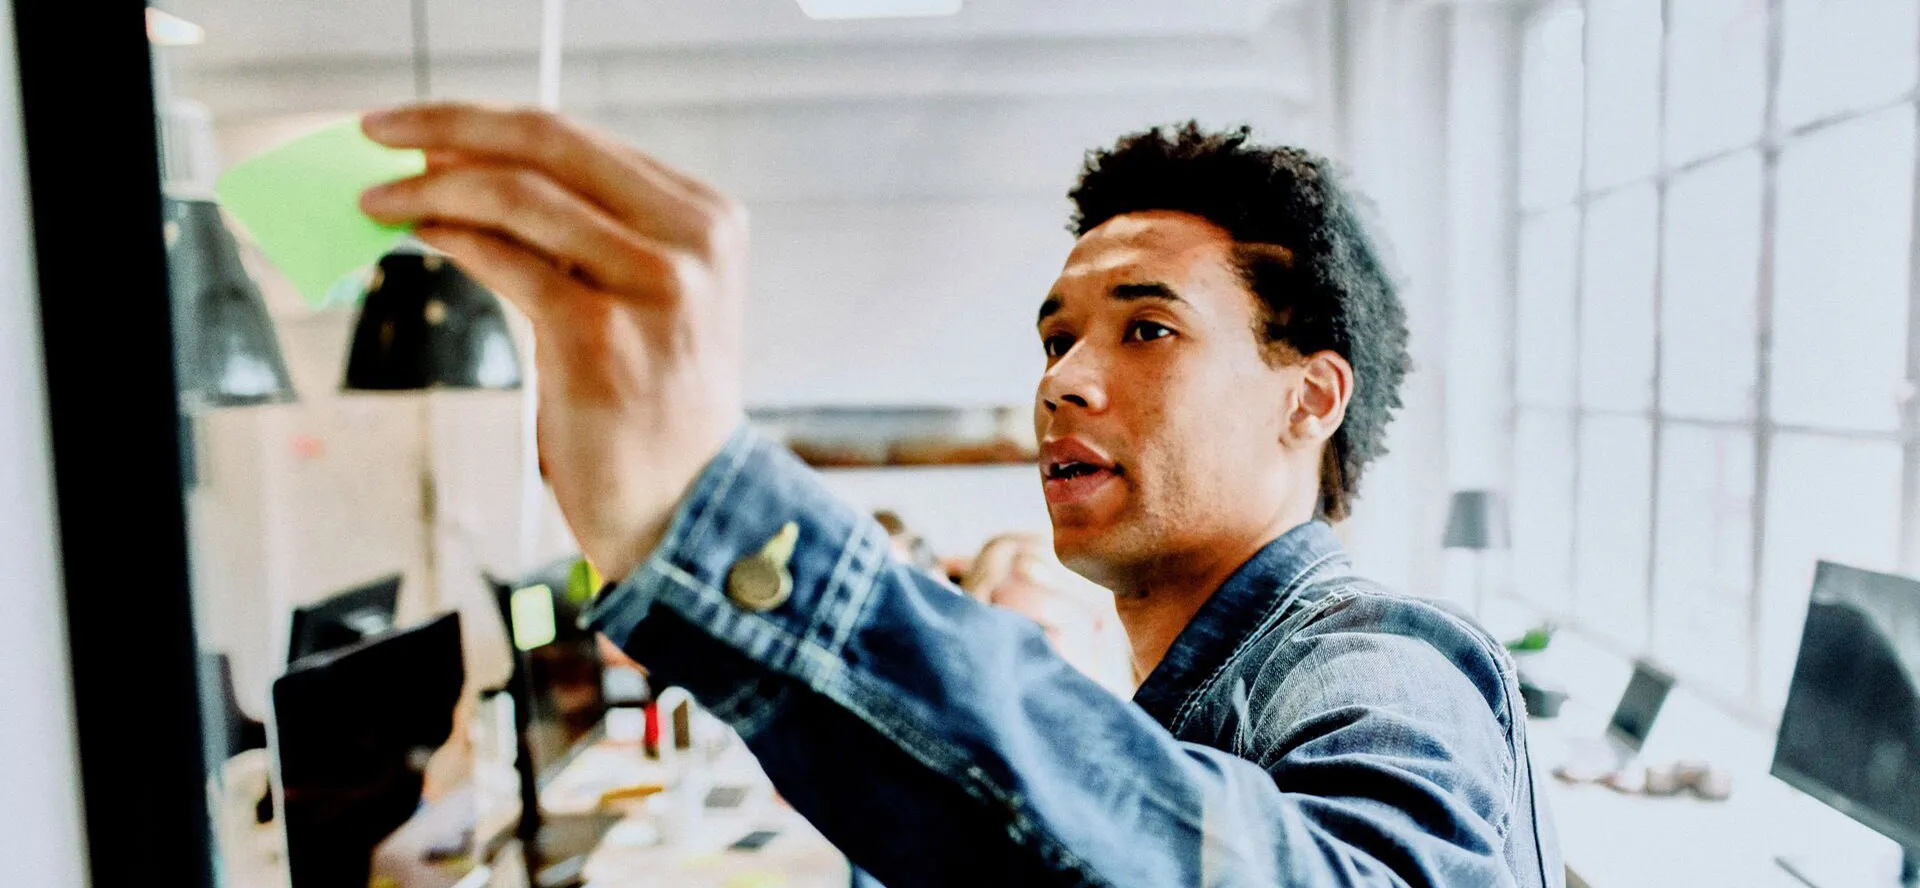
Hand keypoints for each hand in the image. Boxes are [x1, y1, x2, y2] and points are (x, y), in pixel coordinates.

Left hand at [359, 104, 746, 580]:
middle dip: (448, 126)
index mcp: (708, 219)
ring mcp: (650, 287)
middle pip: (549, 145)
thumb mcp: (647, 296)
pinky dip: (447, 237)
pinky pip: (503, 260)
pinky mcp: (598, 336)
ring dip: (430, 185)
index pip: (581, 139)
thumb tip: (470, 170)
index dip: (487, 121)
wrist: (686, 505)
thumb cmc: (654, 405)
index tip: (422, 124)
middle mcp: (691, 242)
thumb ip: (591, 233)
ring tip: (376, 196)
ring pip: (519, 195)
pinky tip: (415, 237)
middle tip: (379, 129)